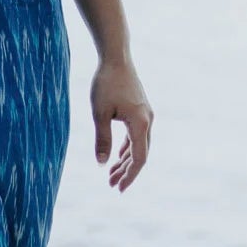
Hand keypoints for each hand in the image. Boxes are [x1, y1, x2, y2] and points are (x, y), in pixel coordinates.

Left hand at [90, 57, 152, 190]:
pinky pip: (136, 135)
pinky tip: (117, 156)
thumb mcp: (99, 113)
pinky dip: (127, 147)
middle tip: (112, 185)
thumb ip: (102, 139)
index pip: (139, 158)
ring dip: (126, 160)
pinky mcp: (140, 110)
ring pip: (138, 145)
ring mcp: (145, 115)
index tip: (119, 188)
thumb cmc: (106, 83)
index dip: (130, 175)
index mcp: (140, 124)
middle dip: (127, 171)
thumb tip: (102, 163)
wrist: (116, 58)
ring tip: (111, 174)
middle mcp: (147, 121)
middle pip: (140, 154)